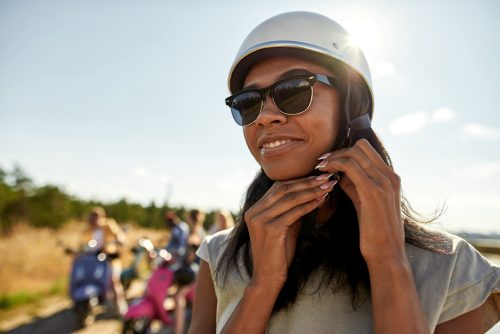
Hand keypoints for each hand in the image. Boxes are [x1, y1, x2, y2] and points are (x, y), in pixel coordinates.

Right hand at [244, 174, 336, 288]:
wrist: (268, 277)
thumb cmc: (279, 253)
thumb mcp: (284, 226)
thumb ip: (291, 210)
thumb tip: (312, 191)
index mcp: (254, 209)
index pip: (278, 187)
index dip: (299, 180)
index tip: (318, 176)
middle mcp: (254, 212)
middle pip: (283, 189)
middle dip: (307, 182)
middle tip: (327, 177)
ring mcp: (260, 220)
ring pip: (289, 198)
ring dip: (311, 191)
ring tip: (328, 186)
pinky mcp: (270, 229)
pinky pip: (293, 212)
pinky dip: (309, 205)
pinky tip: (322, 200)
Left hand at [316, 139, 404, 264]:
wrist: (386, 254)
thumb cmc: (374, 232)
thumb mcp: (365, 202)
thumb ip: (355, 185)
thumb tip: (339, 174)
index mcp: (390, 177)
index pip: (367, 150)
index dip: (345, 152)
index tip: (329, 161)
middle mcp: (390, 176)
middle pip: (361, 146)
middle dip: (339, 151)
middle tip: (322, 163)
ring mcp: (384, 182)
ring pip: (355, 153)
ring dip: (334, 157)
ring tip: (320, 168)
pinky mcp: (374, 191)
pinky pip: (350, 166)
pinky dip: (334, 165)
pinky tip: (324, 174)